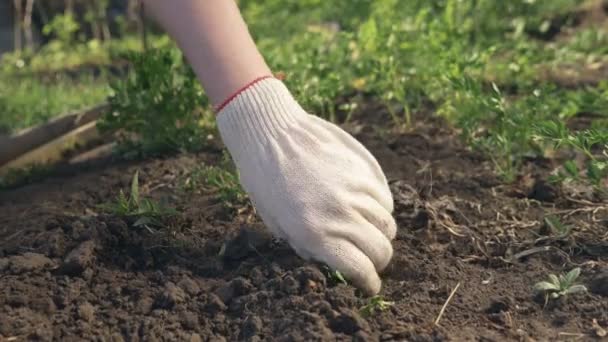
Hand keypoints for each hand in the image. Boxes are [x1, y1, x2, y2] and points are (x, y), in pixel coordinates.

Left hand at [217, 77, 395, 294]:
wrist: (270, 135)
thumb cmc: (266, 182)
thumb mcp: (279, 225)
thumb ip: (310, 246)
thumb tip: (335, 259)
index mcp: (316, 234)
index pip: (361, 270)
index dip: (370, 283)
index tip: (370, 285)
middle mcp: (341, 215)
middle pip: (381, 250)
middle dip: (378, 261)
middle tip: (370, 259)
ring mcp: (356, 190)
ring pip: (387, 224)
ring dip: (381, 234)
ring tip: (368, 231)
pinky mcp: (364, 170)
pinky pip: (385, 198)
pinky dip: (381, 208)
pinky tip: (367, 206)